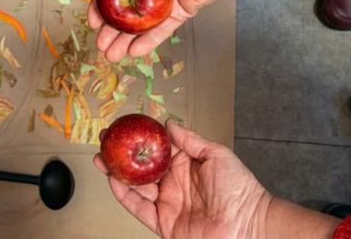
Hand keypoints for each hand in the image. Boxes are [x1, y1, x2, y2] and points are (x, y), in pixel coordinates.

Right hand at [87, 0, 250, 60]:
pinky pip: (163, 30)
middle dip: (111, 31)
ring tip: (113, 54)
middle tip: (101, 45)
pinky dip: (149, 42)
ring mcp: (165, 1)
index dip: (101, 8)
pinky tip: (134, 51)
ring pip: (142, 26)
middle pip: (125, 14)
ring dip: (126, 41)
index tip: (93, 22)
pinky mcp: (182, 12)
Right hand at [95, 121, 270, 237]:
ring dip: (117, 173)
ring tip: (102, 158)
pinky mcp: (163, 223)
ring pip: (136, 186)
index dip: (139, 138)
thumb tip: (169, 124)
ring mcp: (167, 203)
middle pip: (141, 167)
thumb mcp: (216, 154)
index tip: (124, 127)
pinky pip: (139, 208)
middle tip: (106, 141)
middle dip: (121, 154)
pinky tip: (113, 181)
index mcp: (186, 165)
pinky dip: (124, 195)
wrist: (248, 226)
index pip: (157, 148)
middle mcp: (173, 183)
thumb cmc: (240, 190)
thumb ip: (190, 140)